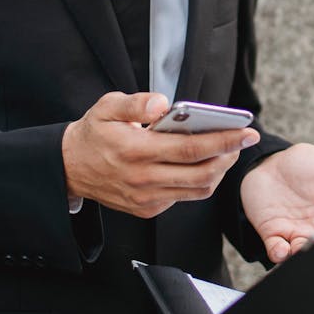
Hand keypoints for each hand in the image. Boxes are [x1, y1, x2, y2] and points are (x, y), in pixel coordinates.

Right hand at [62, 92, 259, 217]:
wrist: (68, 168)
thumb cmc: (93, 134)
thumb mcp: (107, 107)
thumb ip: (136, 104)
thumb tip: (162, 104)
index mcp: (135, 151)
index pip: (190, 148)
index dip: (223, 140)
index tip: (245, 131)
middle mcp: (143, 179)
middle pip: (201, 173)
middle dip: (229, 156)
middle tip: (243, 139)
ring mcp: (146, 198)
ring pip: (197, 189)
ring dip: (218, 171)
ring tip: (227, 150)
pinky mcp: (146, 209)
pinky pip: (183, 197)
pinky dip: (199, 182)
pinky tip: (203, 164)